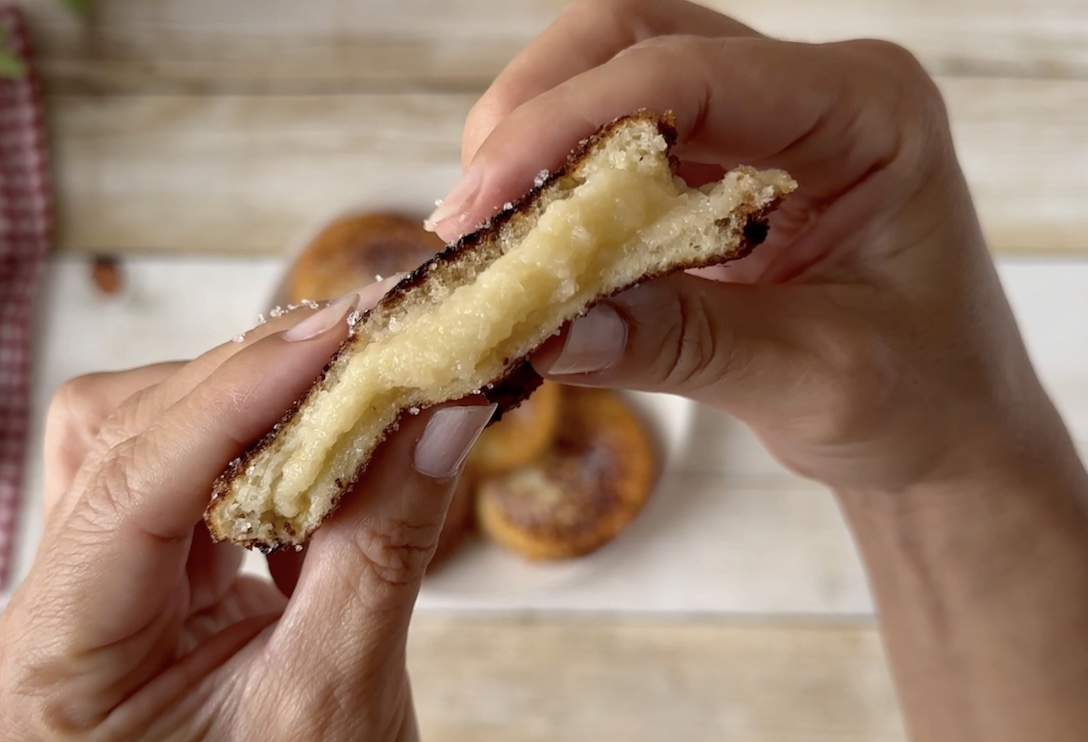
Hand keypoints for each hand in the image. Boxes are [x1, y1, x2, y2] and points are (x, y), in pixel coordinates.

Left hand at [0, 288, 493, 740]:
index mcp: (58, 667)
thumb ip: (384, 547)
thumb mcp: (340, 700)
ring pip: (150, 441)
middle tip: (367, 341)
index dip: (238, 394)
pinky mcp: (148, 586)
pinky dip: (265, 450)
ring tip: (352, 386)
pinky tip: (328, 443)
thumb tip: (442, 413)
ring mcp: (96, 597)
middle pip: (127, 440)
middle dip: (254, 384)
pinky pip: (190, 480)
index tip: (338, 332)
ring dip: (256, 407)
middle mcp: (57, 617)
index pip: (131, 484)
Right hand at [431, 5, 1087, 739]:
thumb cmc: (922, 398)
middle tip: (468, 215)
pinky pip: (610, 147)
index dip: (569, 124)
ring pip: (609, 78)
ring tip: (483, 234)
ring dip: (531, 143)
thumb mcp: (816, 379)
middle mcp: (807, 95)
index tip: (482, 201)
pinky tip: (520, 244)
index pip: (694, 76)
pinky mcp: (712, 170)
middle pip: (633, 40)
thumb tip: (545, 329)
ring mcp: (756, 125)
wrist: (943, 428)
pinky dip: (552, 187)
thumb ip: (685, 345)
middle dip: (534, 112)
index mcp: (866, 113)